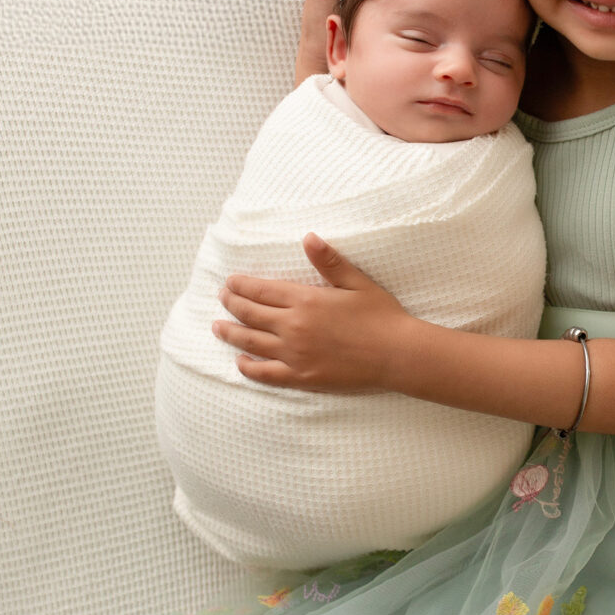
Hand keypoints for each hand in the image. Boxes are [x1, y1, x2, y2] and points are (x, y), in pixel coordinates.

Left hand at [212, 234, 410, 390]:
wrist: (397, 354)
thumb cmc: (381, 316)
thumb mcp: (357, 282)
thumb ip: (329, 261)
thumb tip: (308, 237)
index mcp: (306, 300)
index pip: (262, 290)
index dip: (242, 285)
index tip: (230, 282)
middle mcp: (294, 326)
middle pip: (250, 314)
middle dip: (231, 304)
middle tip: (221, 298)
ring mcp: (295, 354)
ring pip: (251, 342)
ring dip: (230, 333)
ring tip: (217, 327)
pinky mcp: (301, 376)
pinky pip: (265, 373)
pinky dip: (248, 367)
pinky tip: (240, 360)